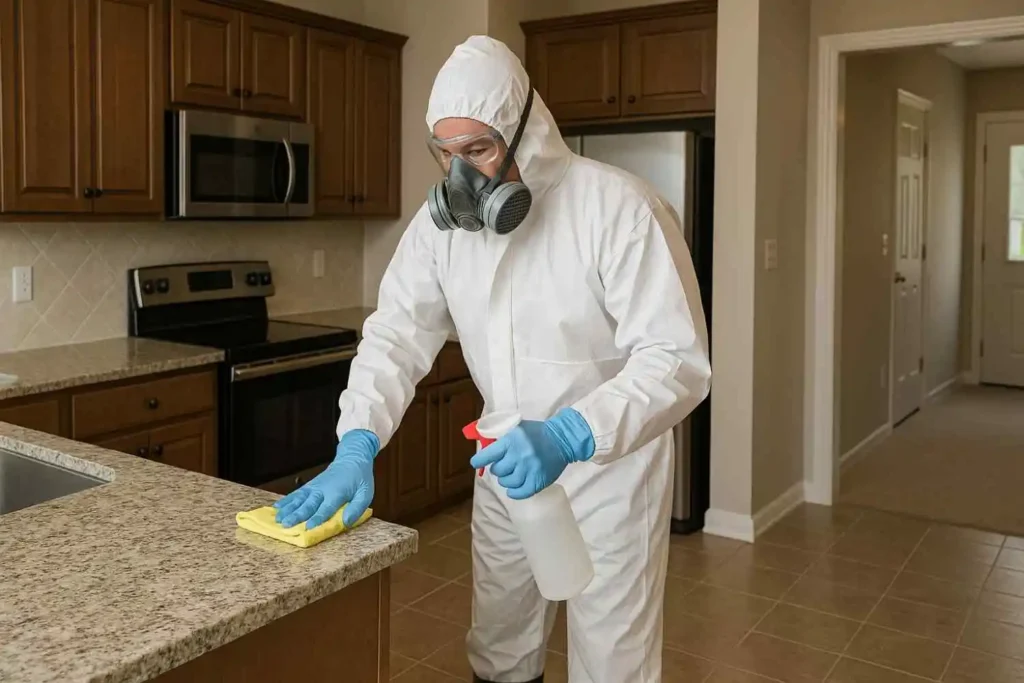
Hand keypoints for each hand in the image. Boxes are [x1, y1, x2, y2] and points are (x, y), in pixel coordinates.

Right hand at [274, 430, 378, 528]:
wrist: (352, 458)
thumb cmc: (360, 479)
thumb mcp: (366, 493)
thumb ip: (357, 509)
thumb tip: (346, 522)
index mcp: (337, 493)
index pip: (326, 508)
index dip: (317, 518)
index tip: (308, 527)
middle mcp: (323, 490)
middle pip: (308, 504)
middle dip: (296, 515)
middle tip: (285, 525)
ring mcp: (315, 486)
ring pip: (299, 498)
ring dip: (288, 509)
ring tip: (277, 519)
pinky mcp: (310, 485)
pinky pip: (297, 493)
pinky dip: (286, 500)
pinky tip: (276, 508)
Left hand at [469, 408, 593, 499]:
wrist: (563, 439)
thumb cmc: (537, 433)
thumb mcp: (517, 428)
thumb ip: (502, 438)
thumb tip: (485, 451)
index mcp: (511, 441)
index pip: (487, 455)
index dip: (479, 460)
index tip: (476, 463)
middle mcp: (519, 456)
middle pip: (497, 471)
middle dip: (498, 469)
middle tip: (504, 466)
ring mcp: (529, 470)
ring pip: (507, 483)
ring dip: (506, 480)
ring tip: (511, 474)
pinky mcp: (538, 481)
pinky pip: (520, 493)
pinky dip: (514, 492)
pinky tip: (513, 489)